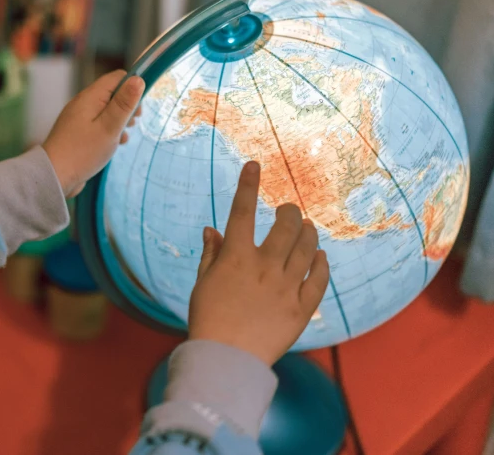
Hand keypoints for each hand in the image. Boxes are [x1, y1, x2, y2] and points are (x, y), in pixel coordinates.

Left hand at [43, 70, 143, 197]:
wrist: (54, 175)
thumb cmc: (83, 151)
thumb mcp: (110, 127)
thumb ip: (124, 103)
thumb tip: (138, 79)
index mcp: (90, 97)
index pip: (116, 78)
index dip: (132, 87)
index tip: (138, 109)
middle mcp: (83, 103)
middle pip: (112, 94)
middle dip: (127, 107)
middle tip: (132, 124)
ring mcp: (78, 118)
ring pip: (106, 111)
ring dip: (119, 122)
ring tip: (123, 137)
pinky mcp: (77, 132)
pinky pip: (98, 124)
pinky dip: (109, 131)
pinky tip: (113, 145)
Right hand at [188, 161, 329, 365]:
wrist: (226, 360)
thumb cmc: (208, 319)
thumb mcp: (203, 283)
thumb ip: (211, 254)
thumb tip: (213, 229)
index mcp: (235, 258)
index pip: (241, 211)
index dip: (247, 184)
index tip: (254, 164)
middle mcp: (264, 267)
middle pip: (286, 225)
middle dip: (290, 211)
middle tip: (289, 210)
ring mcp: (285, 287)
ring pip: (307, 247)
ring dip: (309, 232)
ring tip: (307, 228)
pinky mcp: (301, 309)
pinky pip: (319, 279)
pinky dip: (321, 263)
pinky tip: (319, 256)